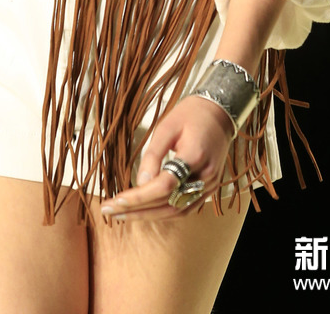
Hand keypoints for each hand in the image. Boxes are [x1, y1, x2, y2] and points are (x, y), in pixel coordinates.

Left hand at [99, 96, 232, 222]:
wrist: (219, 114)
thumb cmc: (190, 115)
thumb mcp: (166, 126)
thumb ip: (153, 155)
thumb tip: (140, 182)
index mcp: (195, 156)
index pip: (164, 185)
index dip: (139, 196)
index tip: (116, 200)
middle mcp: (205, 177)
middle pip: (168, 204)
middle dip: (137, 211)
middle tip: (110, 211)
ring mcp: (209, 186)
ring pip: (176, 212)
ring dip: (147, 216)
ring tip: (121, 215)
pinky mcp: (208, 189)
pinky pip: (184, 208)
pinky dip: (163, 213)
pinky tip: (145, 212)